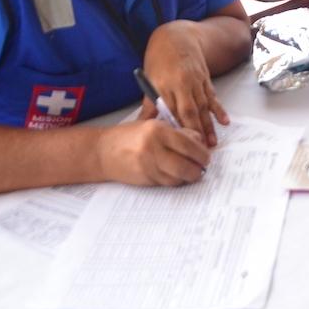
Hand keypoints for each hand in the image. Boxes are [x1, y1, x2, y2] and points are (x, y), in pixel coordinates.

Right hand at [96, 119, 210, 186]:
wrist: (101, 151)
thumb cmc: (130, 136)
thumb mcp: (154, 125)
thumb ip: (178, 132)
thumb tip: (200, 142)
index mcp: (158, 131)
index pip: (189, 144)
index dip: (202, 153)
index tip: (207, 156)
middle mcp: (153, 148)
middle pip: (186, 165)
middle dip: (199, 168)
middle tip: (203, 166)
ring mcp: (147, 165)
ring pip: (178, 177)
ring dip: (189, 176)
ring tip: (193, 172)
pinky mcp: (144, 178)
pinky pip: (167, 183)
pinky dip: (177, 181)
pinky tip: (179, 176)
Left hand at [143, 20, 229, 145]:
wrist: (177, 37)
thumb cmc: (159, 59)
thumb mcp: (149, 79)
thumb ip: (149, 104)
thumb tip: (142, 125)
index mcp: (164, 85)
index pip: (170, 112)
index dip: (177, 129)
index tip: (180, 146)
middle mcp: (181, 84)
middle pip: (189, 112)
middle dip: (195, 132)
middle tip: (200, 151)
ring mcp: (195, 82)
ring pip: (203, 107)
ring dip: (208, 126)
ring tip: (213, 143)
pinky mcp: (205, 80)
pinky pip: (213, 97)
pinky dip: (218, 110)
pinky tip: (225, 121)